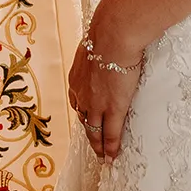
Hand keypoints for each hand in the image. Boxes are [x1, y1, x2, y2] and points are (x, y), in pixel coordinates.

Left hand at [67, 17, 144, 162]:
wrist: (112, 35)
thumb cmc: (107, 33)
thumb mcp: (95, 45)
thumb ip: (98, 52)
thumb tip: (106, 44)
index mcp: (77, 78)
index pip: (77, 101)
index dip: (82, 112)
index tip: (86, 119)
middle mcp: (81, 94)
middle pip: (83, 119)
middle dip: (89, 133)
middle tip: (94, 146)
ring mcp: (96, 104)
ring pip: (94, 131)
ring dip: (98, 145)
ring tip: (103, 157)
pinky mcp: (113, 108)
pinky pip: (111, 133)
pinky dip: (111, 147)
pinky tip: (112, 157)